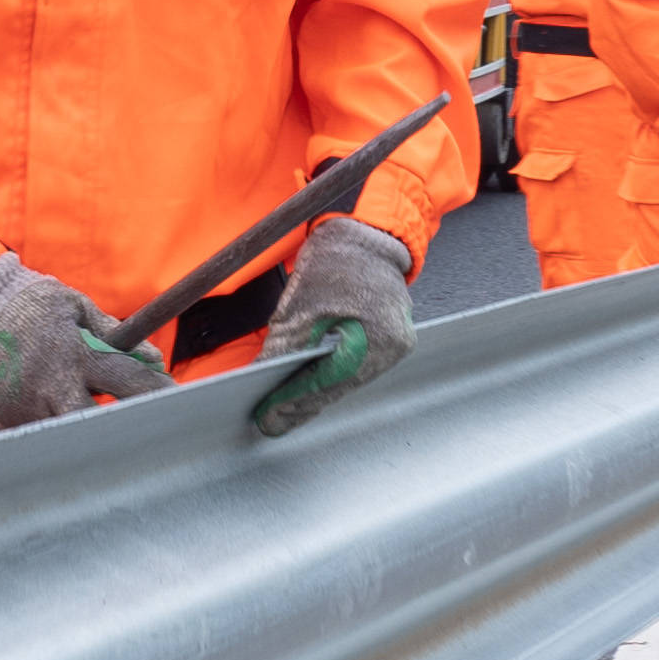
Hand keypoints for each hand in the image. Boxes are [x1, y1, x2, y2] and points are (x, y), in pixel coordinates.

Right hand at [0, 254, 169, 427]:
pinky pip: (44, 434)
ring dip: (90, 429)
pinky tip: (64, 419)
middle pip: (100, 423)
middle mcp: (53, 387)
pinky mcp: (10, 420)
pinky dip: (58, 430)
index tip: (177, 398)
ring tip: (101, 419)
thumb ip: (113, 334)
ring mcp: (29, 408)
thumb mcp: (74, 307)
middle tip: (141, 423)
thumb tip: (153, 359)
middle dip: (122, 425)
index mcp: (75, 354)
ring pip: (72, 434)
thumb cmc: (31, 306)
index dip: (157, 391)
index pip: (129, 381)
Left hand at [245, 213, 419, 440]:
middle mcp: (392, 347)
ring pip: (348, 383)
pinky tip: (312, 389)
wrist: (370, 237)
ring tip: (286, 410)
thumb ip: (283, 345)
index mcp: (372, 336)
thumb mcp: (300, 303)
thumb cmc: (338, 260)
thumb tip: (262, 376)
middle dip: (302, 405)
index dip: (291, 401)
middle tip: (272, 422)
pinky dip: (333, 379)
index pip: (325, 381)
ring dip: (317, 395)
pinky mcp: (393, 342)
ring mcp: (396, 346)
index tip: (268, 417)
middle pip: (338, 388)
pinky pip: (358, 370)